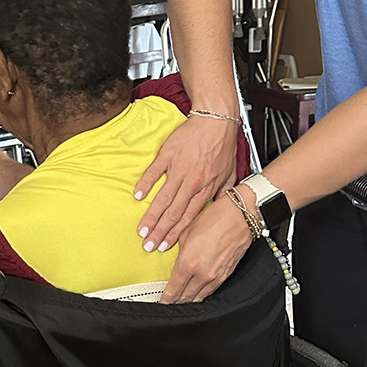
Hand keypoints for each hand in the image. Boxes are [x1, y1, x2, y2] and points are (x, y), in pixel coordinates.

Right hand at [134, 116, 237, 253]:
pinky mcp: (169, 155)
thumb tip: (216, 209)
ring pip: (163, 198)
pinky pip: (155, 172)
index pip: (188, 217)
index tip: (164, 245)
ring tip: (141, 230)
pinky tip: (137, 196)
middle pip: (174, 213)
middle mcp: (192, 182)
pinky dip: (146, 184)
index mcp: (205, 188)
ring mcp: (179, 169)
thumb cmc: (222, 145)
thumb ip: (221, 194)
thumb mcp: (229, 174)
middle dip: (160, 232)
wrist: (217, 120)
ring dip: (152, 216)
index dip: (175, 234)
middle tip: (148, 245)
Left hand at [160, 194, 253, 303]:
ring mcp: (215, 277)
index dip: (165, 299)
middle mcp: (202, 274)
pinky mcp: (226, 275)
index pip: (172, 290)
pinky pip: (210, 292)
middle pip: (184, 298)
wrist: (240, 216)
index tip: (160, 301)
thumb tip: (174, 264)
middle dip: (174, 302)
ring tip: (180, 301)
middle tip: (167, 303)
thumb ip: (178, 252)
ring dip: (188, 300)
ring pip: (198, 298)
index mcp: (188, 263)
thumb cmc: (214, 218)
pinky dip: (201, 295)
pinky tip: (196, 293)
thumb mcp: (186, 232)